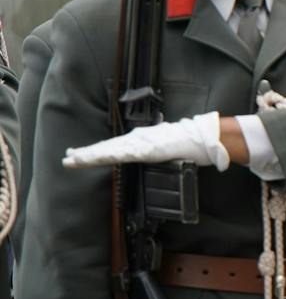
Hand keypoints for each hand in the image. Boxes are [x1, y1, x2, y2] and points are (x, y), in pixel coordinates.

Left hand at [64, 111, 230, 170]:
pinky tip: (100, 157)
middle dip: (86, 154)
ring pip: (112, 150)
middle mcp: (138, 139)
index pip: (113, 147)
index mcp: (141, 140)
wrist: (206, 138)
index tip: (77, 155)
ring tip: (75, 159)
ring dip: (93, 155)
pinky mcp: (150, 148)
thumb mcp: (167, 147)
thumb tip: (148, 154)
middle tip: (67, 158)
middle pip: (107, 147)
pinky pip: (127, 153)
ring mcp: (143, 143)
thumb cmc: (190, 143)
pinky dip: (112, 155)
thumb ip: (154, 149)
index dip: (95, 151)